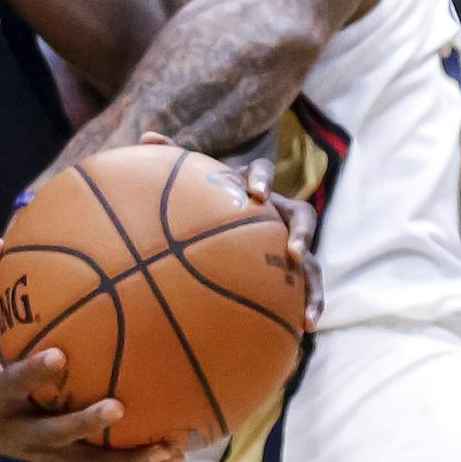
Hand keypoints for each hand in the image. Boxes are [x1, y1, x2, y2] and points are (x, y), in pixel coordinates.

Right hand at [0, 240, 183, 461]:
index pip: (14, 384)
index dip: (35, 373)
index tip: (60, 356)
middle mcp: (19, 430)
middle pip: (53, 434)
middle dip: (84, 424)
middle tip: (119, 407)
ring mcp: (43, 452)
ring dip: (128, 459)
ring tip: (169, 448)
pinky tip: (173, 455)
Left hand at [141, 132, 322, 329]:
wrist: (226, 220)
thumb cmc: (207, 198)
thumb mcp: (192, 180)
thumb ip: (172, 158)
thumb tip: (147, 134)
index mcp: (254, 187)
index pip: (262, 173)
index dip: (261, 180)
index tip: (255, 193)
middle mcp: (278, 211)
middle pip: (301, 213)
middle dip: (300, 231)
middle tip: (292, 248)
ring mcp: (288, 240)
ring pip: (311, 257)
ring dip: (313, 281)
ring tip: (309, 307)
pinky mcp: (293, 269)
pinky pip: (307, 285)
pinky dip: (312, 303)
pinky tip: (308, 327)